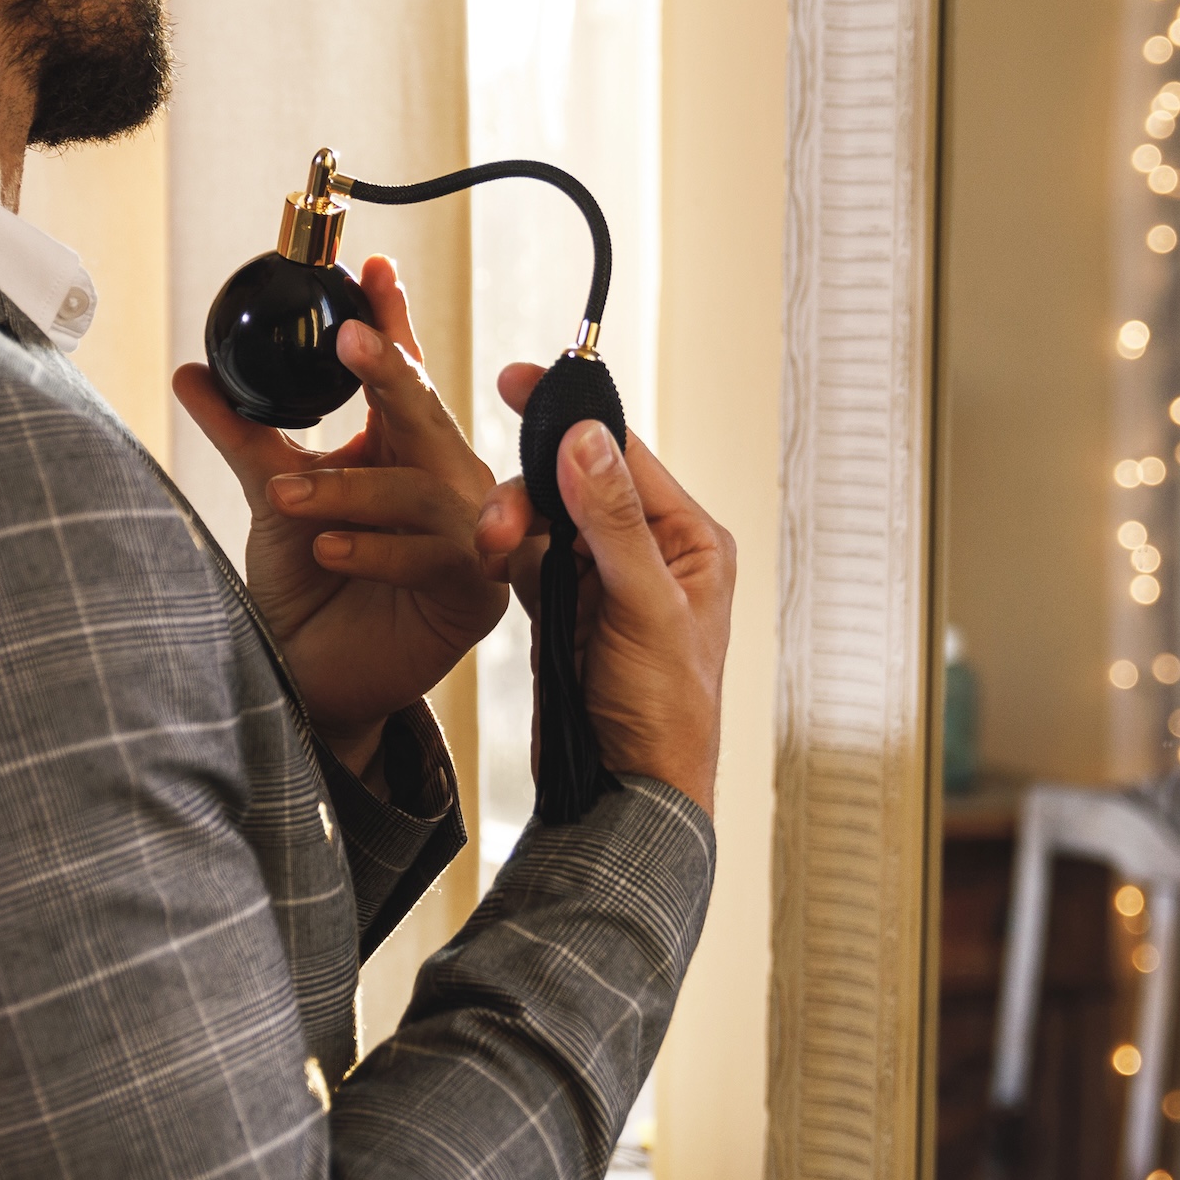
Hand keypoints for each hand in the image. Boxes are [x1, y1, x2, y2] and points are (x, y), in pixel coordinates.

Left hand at [173, 256, 505, 776]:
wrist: (312, 682)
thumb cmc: (305, 589)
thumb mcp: (272, 496)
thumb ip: (245, 433)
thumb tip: (191, 370)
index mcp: (404, 448)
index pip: (403, 373)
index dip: (392, 320)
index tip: (370, 268)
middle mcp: (444, 481)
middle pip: (428, 412)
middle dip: (392, 372)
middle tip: (353, 338)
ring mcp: (467, 535)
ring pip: (424, 487)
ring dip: (352, 487)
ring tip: (284, 497)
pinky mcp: (473, 591)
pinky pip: (435, 555)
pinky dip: (377, 549)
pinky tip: (327, 548)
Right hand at [474, 362, 734, 814]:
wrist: (629, 797)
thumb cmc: (665, 716)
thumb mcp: (645, 610)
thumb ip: (613, 523)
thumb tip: (588, 437)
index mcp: (690, 540)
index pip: (625, 453)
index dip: (570, 416)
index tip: (516, 381)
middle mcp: (649, 552)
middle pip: (575, 482)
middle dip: (529, 491)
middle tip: (494, 523)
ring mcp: (604, 581)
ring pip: (544, 519)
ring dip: (511, 526)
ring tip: (490, 552)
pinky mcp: (566, 610)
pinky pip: (527, 560)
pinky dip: (505, 557)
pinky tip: (492, 567)